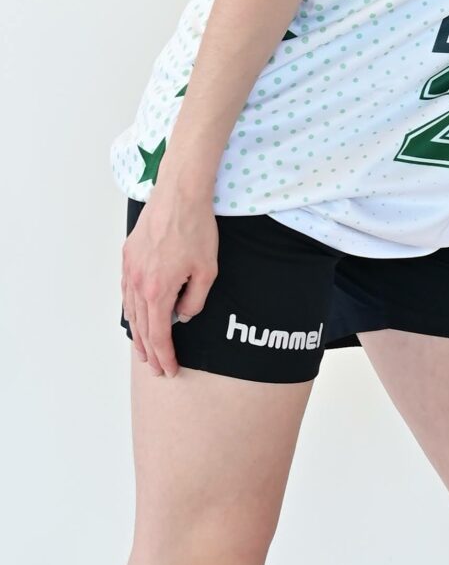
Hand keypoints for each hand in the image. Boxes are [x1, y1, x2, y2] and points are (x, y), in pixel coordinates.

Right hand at [122, 184, 219, 377]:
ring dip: (137, 334)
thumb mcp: (207, 270)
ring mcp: (130, 269)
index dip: (164, 355)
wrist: (179, 196)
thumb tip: (184, 316)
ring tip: (143, 351)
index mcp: (158, 290)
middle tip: (156, 368)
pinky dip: (130, 310)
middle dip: (149, 351)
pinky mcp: (128, 256)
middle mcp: (138, 283)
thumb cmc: (196, 229)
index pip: (159, 333)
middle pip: (141, 327)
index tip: (169, 368)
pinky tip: (135, 317)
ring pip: (131, 310)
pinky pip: (126, 292)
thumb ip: (195, 300)